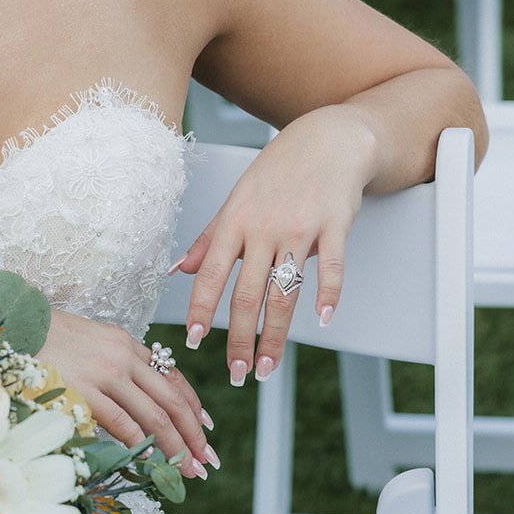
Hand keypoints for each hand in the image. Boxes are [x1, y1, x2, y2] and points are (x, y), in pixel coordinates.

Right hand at [39, 309, 216, 479]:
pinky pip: (123, 424)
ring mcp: (106, 375)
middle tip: (206, 460)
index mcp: (127, 344)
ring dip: (175, 447)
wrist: (14, 327)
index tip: (205, 429)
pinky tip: (151, 462)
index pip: (172, 377)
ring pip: (155, 416)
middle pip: (172, 400)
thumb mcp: (90, 343)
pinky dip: (141, 445)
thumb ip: (115, 366)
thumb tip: (133, 397)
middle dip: (194, 434)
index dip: (194, 406)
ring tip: (186, 470)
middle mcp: (124, 357)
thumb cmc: (45, 340)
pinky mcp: (85, 392)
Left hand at [173, 106, 377, 383]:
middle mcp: (263, 227)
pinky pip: (330, 267)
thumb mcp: (236, 200)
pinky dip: (328, 295)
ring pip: (284, 291)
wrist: (327, 140)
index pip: (211, 274)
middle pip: (247, 294)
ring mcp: (299, 228)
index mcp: (234, 222)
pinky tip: (323, 320)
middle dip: (239, 339)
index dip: (200, 310)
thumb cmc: (278, 173)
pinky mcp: (334, 226)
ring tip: (266, 366)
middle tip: (236, 373)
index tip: (193, 342)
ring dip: (275, 334)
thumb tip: (179, 271)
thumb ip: (209, 239)